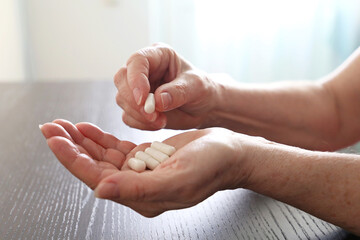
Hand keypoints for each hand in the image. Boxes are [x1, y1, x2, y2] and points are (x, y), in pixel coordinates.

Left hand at [40, 119, 250, 216]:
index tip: (55, 141)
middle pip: (93, 167)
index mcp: (142, 196)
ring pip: (101, 157)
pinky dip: (99, 138)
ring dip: (80, 141)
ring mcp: (139, 170)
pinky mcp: (145, 157)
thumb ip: (139, 188)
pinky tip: (86, 128)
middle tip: (51, 128)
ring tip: (62, 126)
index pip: (97, 179)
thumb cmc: (211, 167)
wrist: (229, 153)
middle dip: (70, 147)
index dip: (73, 160)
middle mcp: (136, 185)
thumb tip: (101, 191)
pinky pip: (115, 148)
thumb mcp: (177, 178)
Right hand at [114, 43, 218, 129]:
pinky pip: (128, 116)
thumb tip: (158, 101)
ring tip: (161, 120)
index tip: (143, 99)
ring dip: (139, 114)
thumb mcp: (196, 87)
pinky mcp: (136, 107)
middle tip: (152, 115)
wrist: (204, 107)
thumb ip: (178, 92)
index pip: (137, 61)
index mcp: (157, 55)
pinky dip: (140, 124)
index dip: (136, 79)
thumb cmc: (202, 89)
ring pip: (122, 99)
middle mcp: (143, 70)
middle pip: (122, 79)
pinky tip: (158, 123)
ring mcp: (137, 88)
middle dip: (134, 100)